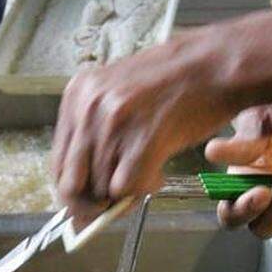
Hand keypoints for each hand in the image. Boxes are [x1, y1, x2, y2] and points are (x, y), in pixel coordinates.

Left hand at [53, 34, 232, 217]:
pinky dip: (141, 191)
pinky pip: (127, 188)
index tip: (87, 205)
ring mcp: (114, 123)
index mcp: (78, 95)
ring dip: (125, 194)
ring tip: (149, 174)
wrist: (214, 65)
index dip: (73, 192)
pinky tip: (158, 173)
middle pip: (70, 183)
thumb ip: (98, 134)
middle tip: (114, 206)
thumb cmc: (174, 82)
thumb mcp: (120, 96)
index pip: (57, 162)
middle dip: (92, 205)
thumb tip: (87, 185)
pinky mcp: (142, 139)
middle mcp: (88, 108)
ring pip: (101, 189)